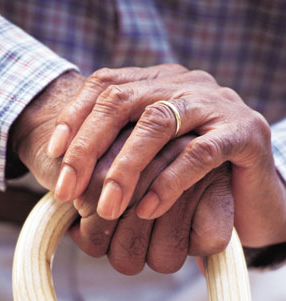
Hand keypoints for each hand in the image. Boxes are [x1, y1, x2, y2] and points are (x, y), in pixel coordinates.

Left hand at [48, 64, 285, 247]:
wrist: (253, 193)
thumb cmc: (195, 179)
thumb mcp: (152, 160)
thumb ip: (119, 153)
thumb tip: (67, 178)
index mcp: (160, 85)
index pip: (106, 85)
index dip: (75, 117)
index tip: (53, 153)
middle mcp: (185, 85)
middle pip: (123, 100)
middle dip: (89, 146)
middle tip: (67, 188)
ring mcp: (216, 105)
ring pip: (159, 123)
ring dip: (124, 168)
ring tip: (106, 207)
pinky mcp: (244, 133)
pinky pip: (199, 154)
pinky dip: (168, 182)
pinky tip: (147, 209)